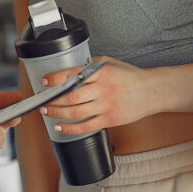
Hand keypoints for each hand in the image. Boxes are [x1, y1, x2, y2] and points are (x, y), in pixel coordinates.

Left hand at [37, 57, 155, 134]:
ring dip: (57, 113)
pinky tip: (60, 126)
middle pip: (70, 96)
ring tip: (46, 111)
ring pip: (75, 112)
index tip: (44, 81)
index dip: (55, 79)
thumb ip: (90, 66)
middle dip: (52, 98)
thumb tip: (68, 72)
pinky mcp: (110, 119)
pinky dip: (70, 128)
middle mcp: (103, 88)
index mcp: (101, 72)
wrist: (151, 91)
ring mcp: (106, 105)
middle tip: (42, 99)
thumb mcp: (109, 63)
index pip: (72, 75)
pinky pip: (86, 126)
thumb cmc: (129, 76)